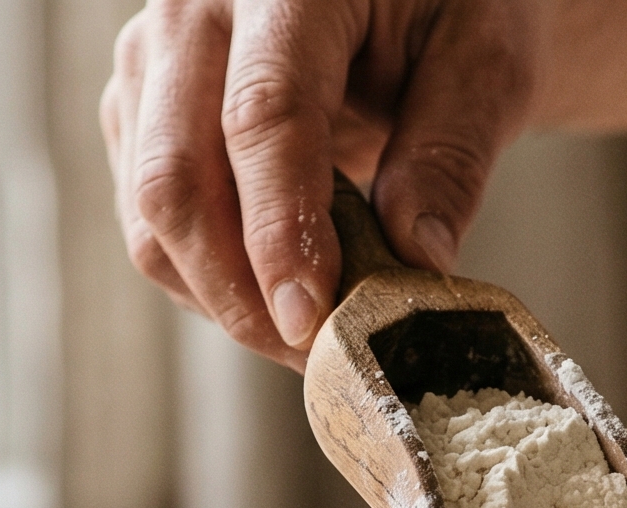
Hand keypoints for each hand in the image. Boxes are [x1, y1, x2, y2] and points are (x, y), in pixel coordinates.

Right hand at [100, 0, 542, 367]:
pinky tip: (278, 296)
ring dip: (225, 298)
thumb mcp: (486, 60)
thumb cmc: (451, 8)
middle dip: (242, 290)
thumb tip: (417, 259)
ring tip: (312, 335)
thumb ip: (452, 152)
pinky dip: (210, 282)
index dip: (279, 229)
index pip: (261, 115)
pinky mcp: (140, 115)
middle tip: (318, 354)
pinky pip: (150, 225)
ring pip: (150, 216)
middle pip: (177, 176)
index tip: (311, 318)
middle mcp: (192, 11)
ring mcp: (151, 65)